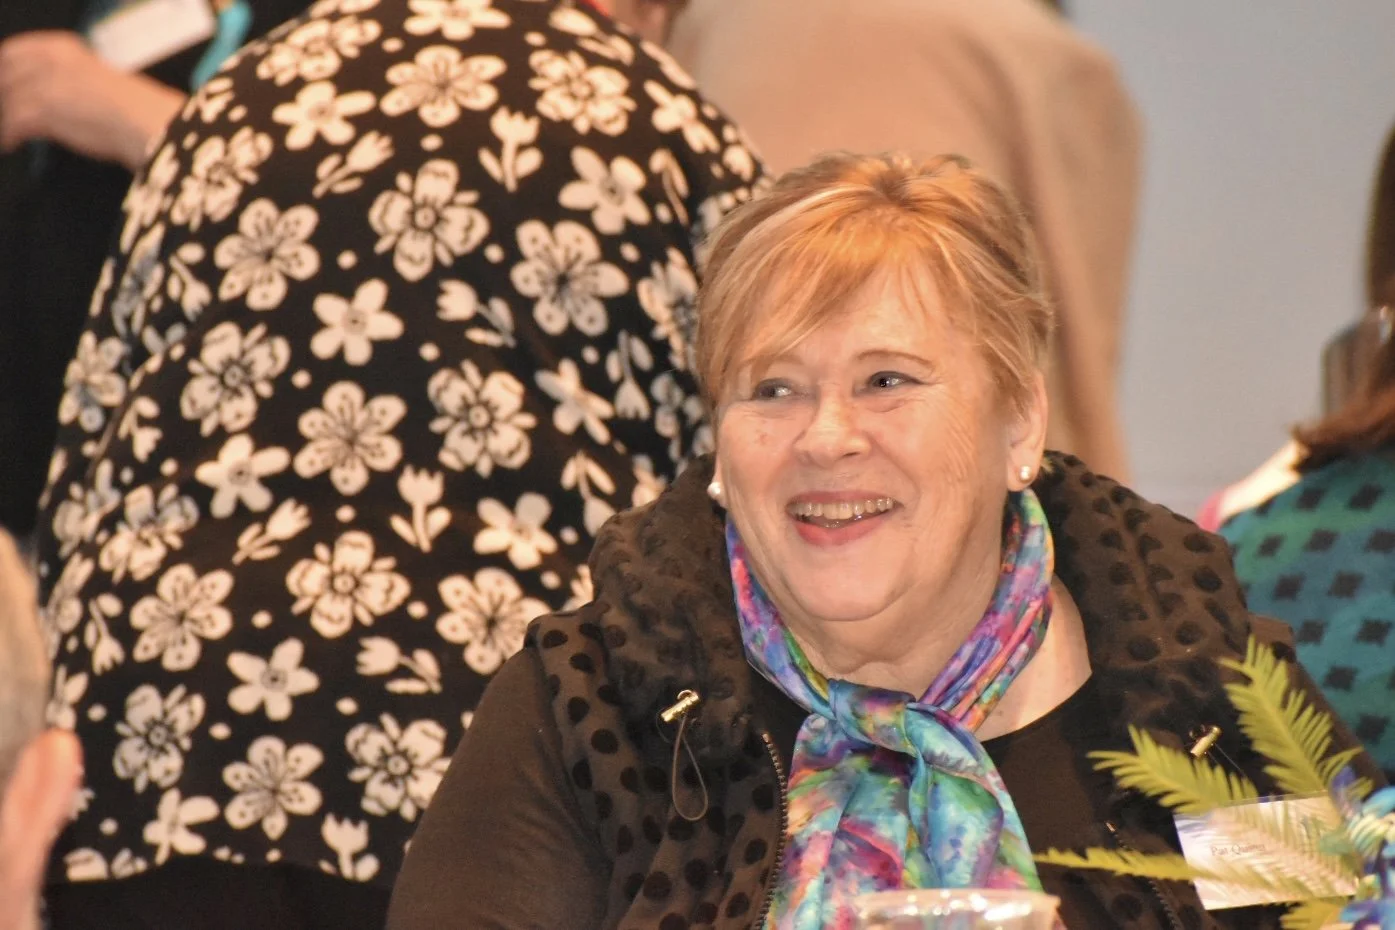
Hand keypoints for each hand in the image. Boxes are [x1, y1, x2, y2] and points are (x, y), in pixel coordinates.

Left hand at [0, 31, 186, 171]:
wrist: (145, 122)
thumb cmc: (132, 107)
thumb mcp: (92, 76)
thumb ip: (63, 77)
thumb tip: (41, 92)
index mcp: (59, 47)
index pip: (10, 53)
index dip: (5, 73)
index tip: (7, 89)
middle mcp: (47, 60)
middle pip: (4, 78)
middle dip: (5, 97)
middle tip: (8, 112)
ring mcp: (43, 85)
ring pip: (7, 103)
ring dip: (7, 120)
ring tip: (10, 133)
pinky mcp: (43, 111)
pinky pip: (12, 125)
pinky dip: (9, 137)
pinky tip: (11, 144)